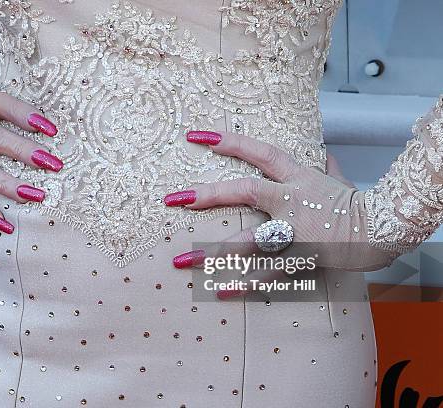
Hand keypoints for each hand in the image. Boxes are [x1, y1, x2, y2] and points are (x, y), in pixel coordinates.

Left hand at [164, 130, 395, 296]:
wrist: (384, 229)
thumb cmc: (358, 203)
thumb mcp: (338, 178)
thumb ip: (324, 164)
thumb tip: (322, 151)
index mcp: (297, 177)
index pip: (259, 152)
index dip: (228, 142)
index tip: (196, 136)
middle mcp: (290, 201)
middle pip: (244, 193)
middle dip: (207, 195)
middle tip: (173, 199)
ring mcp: (295, 231)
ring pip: (248, 242)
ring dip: (212, 253)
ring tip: (181, 261)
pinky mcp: (301, 258)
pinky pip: (268, 275)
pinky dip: (244, 285)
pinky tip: (220, 293)